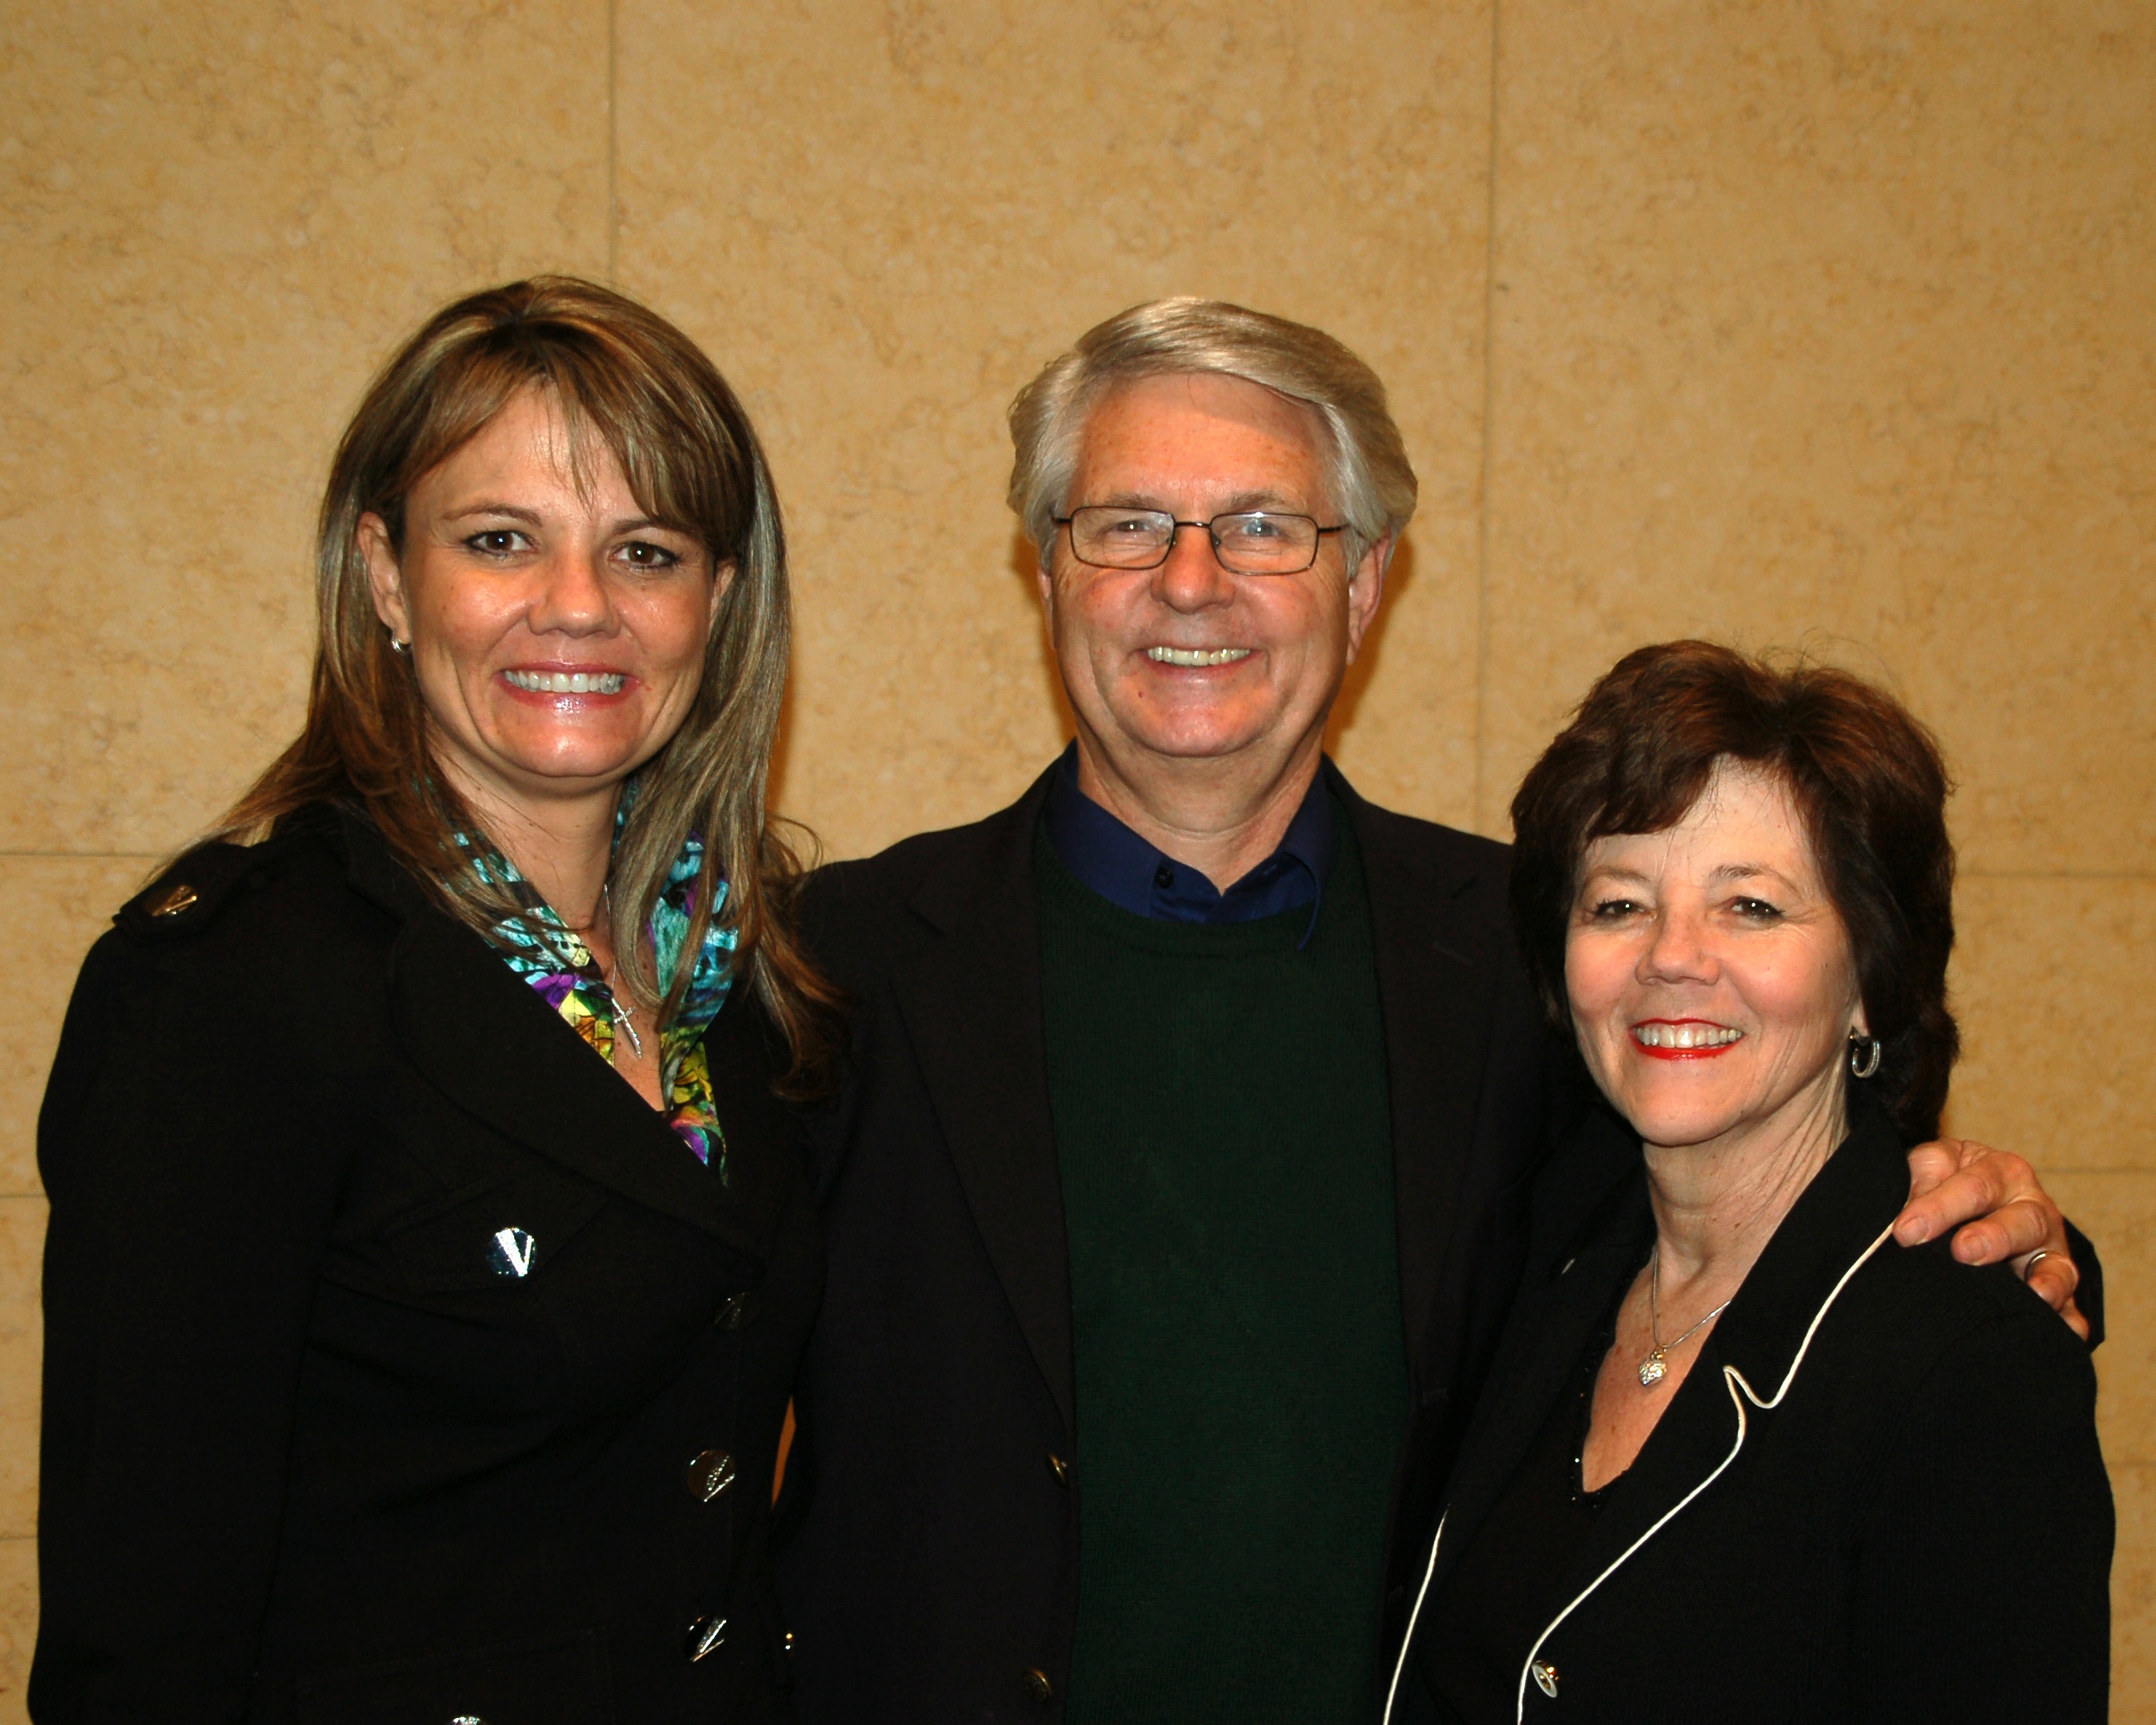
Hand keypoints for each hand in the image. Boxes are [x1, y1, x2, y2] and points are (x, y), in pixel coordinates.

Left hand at [1894, 1139, 2087, 1340]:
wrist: (1978, 1194)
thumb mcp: (1935, 1162)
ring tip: (2036, 1294)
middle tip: (1963, 1252)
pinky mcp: (2056, 1286)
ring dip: (2049, 1280)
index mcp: (2002, 1173)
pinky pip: (2070, 1305)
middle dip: (1995, 1237)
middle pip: (2024, 1221)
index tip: (1906, 1232)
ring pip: (2058, 1264)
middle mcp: (2034, 1210)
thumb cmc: (1950, 1178)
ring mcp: (2049, 1251)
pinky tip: (2068, 1331)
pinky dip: (2071, 1319)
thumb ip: (1923, 1174)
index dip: (1939, 1208)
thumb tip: (1911, 1211)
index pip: (1974, 1187)